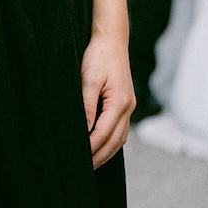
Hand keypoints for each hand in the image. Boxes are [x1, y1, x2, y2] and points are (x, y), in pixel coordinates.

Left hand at [80, 32, 135, 167]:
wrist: (112, 38)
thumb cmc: (98, 56)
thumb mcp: (89, 80)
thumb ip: (87, 106)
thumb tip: (84, 131)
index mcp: (120, 103)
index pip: (103, 133)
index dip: (91, 148)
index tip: (78, 159)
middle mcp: (128, 107)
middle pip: (115, 140)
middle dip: (100, 156)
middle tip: (83, 169)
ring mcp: (129, 105)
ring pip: (120, 137)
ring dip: (107, 150)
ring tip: (92, 162)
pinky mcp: (126, 101)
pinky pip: (121, 128)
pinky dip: (112, 140)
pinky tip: (102, 144)